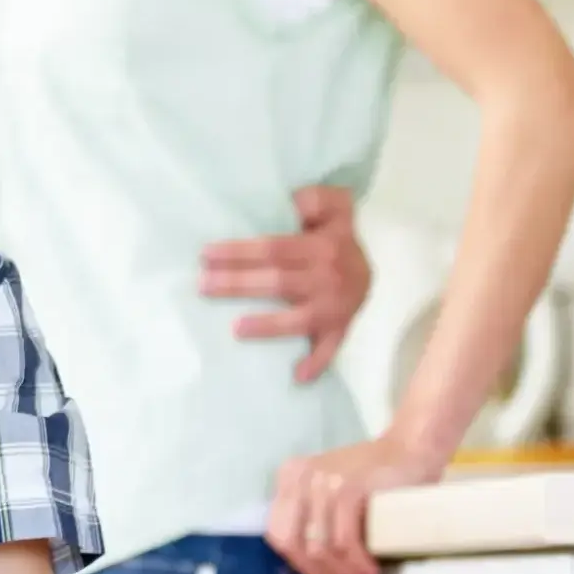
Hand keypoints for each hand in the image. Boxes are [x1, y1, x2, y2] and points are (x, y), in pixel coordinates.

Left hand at [200, 185, 370, 382]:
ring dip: (267, 326)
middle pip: (277, 282)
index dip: (240, 252)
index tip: (206, 254)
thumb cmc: (335, 233)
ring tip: (234, 329)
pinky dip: (316, 364)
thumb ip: (314, 198)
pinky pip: (330, 349)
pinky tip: (296, 376)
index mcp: (322, 247)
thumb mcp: (332, 205)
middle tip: (202, 285)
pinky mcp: (341, 328)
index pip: (274, 248)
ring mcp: (336, 307)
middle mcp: (329, 278)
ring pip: (298, 319)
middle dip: (237, 284)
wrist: (370, 267)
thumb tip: (290, 202)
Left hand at [265, 433, 444, 573]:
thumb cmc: (374, 477)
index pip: (278, 533)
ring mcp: (322, 481)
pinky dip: (357, 563)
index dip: (299, 564)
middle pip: (293, 543)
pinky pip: (343, 540)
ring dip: (343, 572)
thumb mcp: (331, 489)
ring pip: (319, 547)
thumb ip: (314, 514)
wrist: (410, 449)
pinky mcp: (348, 488)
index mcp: (290, 477)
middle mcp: (300, 477)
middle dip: (319, 572)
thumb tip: (311, 564)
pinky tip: (371, 570)